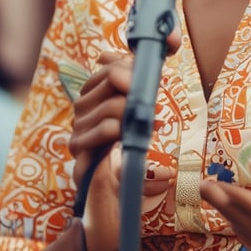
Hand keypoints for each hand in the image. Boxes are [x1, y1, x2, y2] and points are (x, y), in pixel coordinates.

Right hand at [69, 33, 181, 250]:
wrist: (116, 208)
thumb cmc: (133, 157)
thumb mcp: (148, 116)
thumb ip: (154, 80)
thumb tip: (171, 41)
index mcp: (96, 100)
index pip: (105, 69)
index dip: (125, 64)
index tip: (148, 71)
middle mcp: (83, 115)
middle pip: (100, 85)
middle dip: (126, 84)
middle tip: (149, 90)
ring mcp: (78, 137)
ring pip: (99, 109)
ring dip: (124, 109)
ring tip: (147, 116)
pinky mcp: (80, 161)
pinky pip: (93, 138)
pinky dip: (113, 132)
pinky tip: (130, 132)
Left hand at [200, 161, 250, 250]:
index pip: (243, 202)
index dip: (223, 190)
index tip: (208, 180)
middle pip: (235, 216)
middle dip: (217, 200)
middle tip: (202, 186)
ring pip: (238, 229)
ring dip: (225, 212)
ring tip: (214, 196)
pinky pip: (245, 238)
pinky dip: (236, 224)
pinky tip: (234, 214)